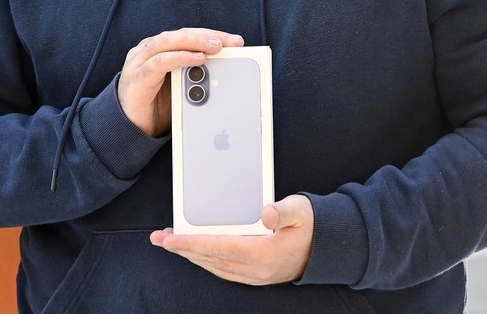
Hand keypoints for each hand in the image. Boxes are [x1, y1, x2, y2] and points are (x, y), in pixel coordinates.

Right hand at [118, 28, 243, 137]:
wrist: (129, 128)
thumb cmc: (155, 105)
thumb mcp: (181, 87)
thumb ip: (195, 75)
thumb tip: (224, 70)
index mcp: (160, 50)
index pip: (188, 35)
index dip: (211, 34)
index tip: (235, 41)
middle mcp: (148, 50)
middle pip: (180, 34)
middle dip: (208, 35)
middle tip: (231, 41)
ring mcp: (140, 61)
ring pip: (169, 41)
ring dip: (195, 42)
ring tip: (217, 46)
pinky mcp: (137, 76)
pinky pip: (160, 61)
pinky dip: (180, 57)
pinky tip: (198, 59)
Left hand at [150, 194, 313, 284]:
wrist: (327, 249)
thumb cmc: (312, 226)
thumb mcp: (301, 211)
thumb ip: (283, 211)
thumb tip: (265, 213)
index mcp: (263, 253)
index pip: (218, 247)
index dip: (191, 242)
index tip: (170, 239)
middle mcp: (255, 269)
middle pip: (210, 258)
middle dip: (182, 249)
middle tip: (159, 238)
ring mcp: (254, 275)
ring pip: (213, 266)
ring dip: (190, 255)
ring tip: (172, 243)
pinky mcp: (255, 275)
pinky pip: (222, 270)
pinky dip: (205, 261)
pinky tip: (197, 254)